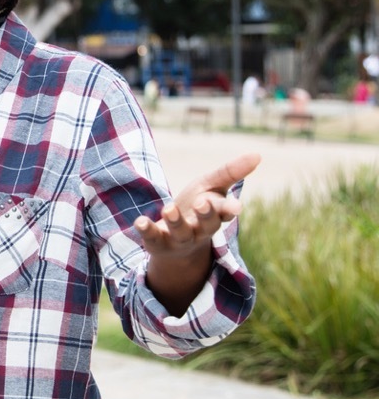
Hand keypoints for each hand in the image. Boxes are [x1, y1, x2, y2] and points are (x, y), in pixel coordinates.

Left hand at [136, 152, 260, 314]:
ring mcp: (179, 238)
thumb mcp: (212, 187)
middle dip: (206, 215)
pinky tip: (140, 221)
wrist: (176, 243)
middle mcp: (200, 230)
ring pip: (181, 232)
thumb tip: (258, 154)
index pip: (224, 212)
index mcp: (215, 215)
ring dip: (175, 221)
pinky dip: (147, 230)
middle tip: (201, 203)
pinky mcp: (158, 242)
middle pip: (207, 225)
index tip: (235, 206)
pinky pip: (153, 237)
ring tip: (169, 209)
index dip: (229, 210)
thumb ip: (231, 172)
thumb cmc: (197, 207)